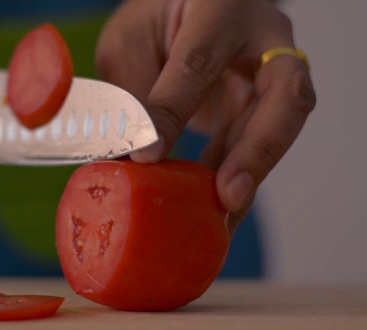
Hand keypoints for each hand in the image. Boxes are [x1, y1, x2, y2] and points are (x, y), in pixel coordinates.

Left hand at [96, 0, 315, 231]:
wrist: (188, 8)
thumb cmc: (157, 19)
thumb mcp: (131, 41)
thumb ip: (135, 90)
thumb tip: (134, 156)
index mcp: (218, 10)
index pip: (198, 62)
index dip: (173, 110)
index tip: (148, 154)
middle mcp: (260, 39)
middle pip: (284, 96)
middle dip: (258, 151)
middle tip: (228, 196)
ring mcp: (269, 72)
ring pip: (278, 128)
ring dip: (249, 178)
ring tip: (220, 223)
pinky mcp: (262, 104)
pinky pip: (256, 143)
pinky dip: (236, 177)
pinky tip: (214, 210)